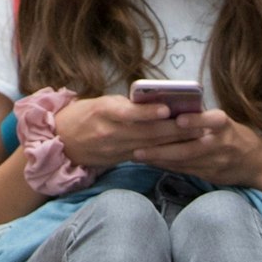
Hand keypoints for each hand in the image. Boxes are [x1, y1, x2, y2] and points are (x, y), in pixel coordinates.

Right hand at [54, 96, 198, 168]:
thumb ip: (126, 104)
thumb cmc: (84, 115)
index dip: (149, 112)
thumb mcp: (101, 102)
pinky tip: (185, 151)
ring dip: (177, 143)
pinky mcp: (122, 160)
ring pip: (152, 146)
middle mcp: (111, 132)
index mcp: (103, 111)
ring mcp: (117, 149)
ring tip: (200, 137)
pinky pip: (147, 156)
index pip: (128, 112)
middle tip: (200, 124)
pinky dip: (166, 153)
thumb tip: (157, 102)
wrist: (61, 142)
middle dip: (175, 129)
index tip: (169, 109)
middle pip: (147, 132)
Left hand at [132, 109, 261, 187]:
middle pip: (189, 147)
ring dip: (159, 159)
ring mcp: (217, 161)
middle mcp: (221, 144)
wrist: (258, 163)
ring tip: (138, 155)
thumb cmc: (235, 136)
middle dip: (162, 148)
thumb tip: (168, 110)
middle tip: (138, 147)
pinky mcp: (212, 174)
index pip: (211, 120)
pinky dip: (168, 166)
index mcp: (224, 125)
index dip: (196, 121)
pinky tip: (152, 163)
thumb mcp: (223, 122)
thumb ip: (201, 118)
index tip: (178, 120)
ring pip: (184, 161)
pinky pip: (186, 170)